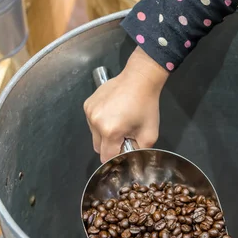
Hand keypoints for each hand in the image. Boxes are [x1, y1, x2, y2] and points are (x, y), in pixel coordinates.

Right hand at [84, 47, 168, 161]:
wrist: (139, 80)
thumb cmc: (146, 105)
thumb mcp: (150, 133)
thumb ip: (139, 150)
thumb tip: (130, 156)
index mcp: (110, 131)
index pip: (106, 157)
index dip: (116, 157)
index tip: (124, 151)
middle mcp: (96, 122)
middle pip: (98, 148)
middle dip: (110, 146)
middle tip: (124, 136)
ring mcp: (90, 112)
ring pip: (94, 135)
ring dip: (104, 134)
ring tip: (119, 122)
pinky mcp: (87, 104)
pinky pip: (92, 122)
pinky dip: (100, 122)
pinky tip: (113, 113)